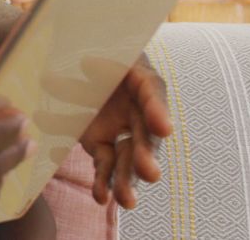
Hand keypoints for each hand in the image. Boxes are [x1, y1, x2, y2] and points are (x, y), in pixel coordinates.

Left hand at [79, 53, 171, 208]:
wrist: (85, 60)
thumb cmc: (102, 52)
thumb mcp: (102, 49)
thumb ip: (95, 59)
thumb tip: (86, 63)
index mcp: (143, 81)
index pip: (153, 94)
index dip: (158, 111)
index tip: (164, 129)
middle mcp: (140, 112)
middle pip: (146, 137)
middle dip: (147, 156)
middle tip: (150, 173)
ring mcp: (123, 132)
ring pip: (128, 160)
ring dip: (126, 180)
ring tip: (126, 201)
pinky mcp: (103, 145)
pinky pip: (104, 165)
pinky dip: (102, 182)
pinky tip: (101, 197)